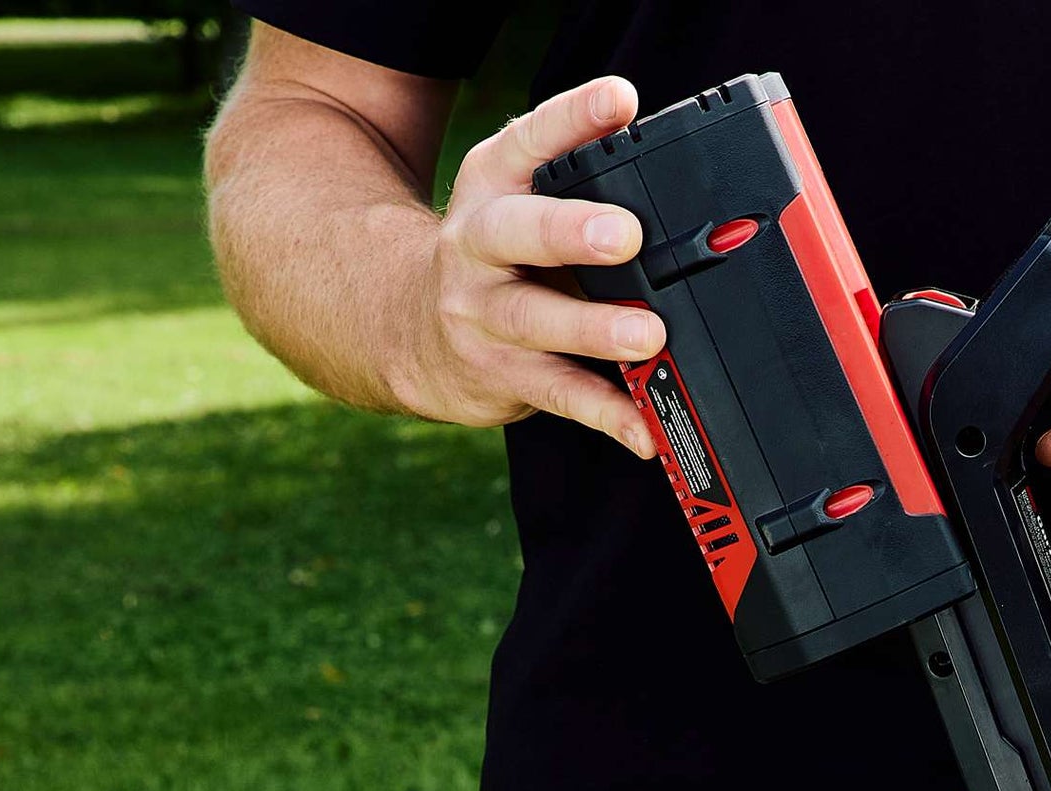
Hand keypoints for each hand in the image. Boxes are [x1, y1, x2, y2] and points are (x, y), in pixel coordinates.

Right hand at [397, 76, 666, 455]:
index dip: (574, 117)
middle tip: (625, 234)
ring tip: (648, 336)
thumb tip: (648, 148)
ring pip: (538, 321)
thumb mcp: (515, 198)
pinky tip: (646, 428)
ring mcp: (484, 315)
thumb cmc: (491, 259)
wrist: (402, 325)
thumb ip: (576, 175)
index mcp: (492, 185)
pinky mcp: (502, 375)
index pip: (531, 139)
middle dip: (570, 231)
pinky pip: (561, 396)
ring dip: (595, 329)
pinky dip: (609, 415)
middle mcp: (478, 245)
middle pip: (518, 232)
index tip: (620, 101)